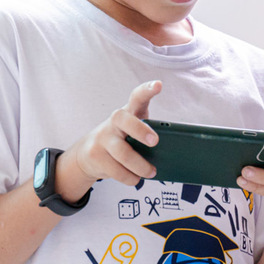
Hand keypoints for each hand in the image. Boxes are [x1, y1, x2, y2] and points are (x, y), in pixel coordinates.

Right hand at [66, 80, 162, 194]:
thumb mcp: (134, 132)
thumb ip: (150, 135)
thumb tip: (175, 152)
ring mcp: (103, 138)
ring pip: (123, 153)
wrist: (87, 154)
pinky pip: (116, 170)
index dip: (147, 89)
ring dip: (140, 166)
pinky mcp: (95, 155)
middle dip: (140, 130)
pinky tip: (136, 179)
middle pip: (125, 120)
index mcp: (129, 112)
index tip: (158, 85)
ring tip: (152, 172)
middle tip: (155, 141)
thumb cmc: (122, 140)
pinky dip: (130, 177)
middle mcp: (115, 121)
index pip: (137, 96)